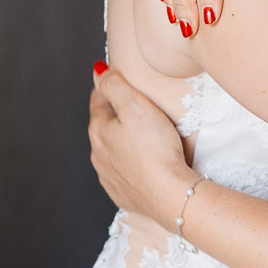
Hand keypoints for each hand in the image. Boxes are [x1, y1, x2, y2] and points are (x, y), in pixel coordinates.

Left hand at [89, 67, 198, 228]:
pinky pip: (123, 173)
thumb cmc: (157, 149)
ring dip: (123, 141)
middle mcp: (98, 154)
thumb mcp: (136, 106)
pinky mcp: (122, 194)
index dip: (110, 88)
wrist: (170, 194)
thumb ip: (115, 85)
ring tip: (143, 135)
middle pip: (104, 126)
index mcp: (99, 130)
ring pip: (112, 151)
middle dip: (116, 115)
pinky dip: (131, 164)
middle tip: (136, 107)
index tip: (121, 82)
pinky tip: (145, 162)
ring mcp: (109, 176)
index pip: (99, 100)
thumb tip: (97, 72)